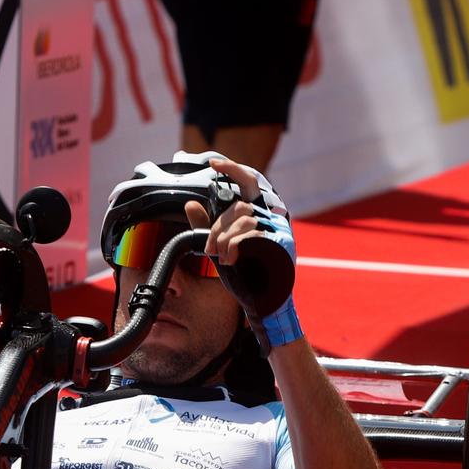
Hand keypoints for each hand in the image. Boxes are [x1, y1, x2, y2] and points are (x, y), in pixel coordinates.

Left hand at [185, 155, 302, 349]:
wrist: (261, 304)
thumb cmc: (244, 276)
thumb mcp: (219, 248)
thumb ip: (206, 227)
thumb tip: (189, 205)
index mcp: (258, 216)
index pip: (249, 182)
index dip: (233, 169)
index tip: (213, 164)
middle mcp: (271, 219)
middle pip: (238, 206)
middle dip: (218, 226)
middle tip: (211, 247)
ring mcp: (278, 231)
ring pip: (242, 220)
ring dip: (224, 239)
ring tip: (222, 257)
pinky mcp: (279, 245)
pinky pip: (250, 235)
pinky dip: (235, 246)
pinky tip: (231, 260)